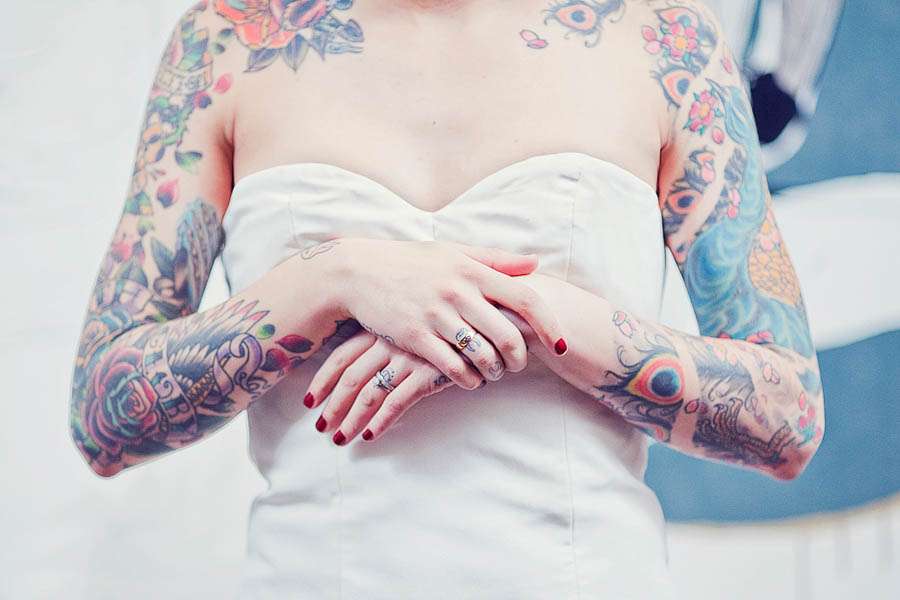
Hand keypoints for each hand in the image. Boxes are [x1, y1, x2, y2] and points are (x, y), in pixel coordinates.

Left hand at [304, 329, 459, 443]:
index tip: (309, 400)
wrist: (492, 316)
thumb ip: (396, 334)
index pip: (341, 355)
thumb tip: (373, 360)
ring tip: (340, 439)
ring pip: (369, 393)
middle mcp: (391, 340)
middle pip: (350, 377)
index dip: (323, 380)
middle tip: (321, 427)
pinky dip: (380, 421)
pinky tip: (370, 436)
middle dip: (332, 405)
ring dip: (351, 419)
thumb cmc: (456, 319)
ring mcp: (408, 356)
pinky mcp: (428, 372)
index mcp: (384, 325)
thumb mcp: (419, 320)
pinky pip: (396, 402)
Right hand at [328, 238, 567, 390]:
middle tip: (518, 365)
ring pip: (482, 355)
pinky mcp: (414, 335)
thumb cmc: (411, 261)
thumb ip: (496, 259)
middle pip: (508, 334)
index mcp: (473, 270)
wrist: (358, 271)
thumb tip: (535, 262)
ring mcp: (435, 314)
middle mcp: (458, 291)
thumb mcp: (454, 251)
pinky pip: (451, 366)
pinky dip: (467, 379)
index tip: (561, 345)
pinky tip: (470, 380)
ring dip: (494, 372)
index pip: (526, 299)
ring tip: (493, 374)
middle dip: (519, 358)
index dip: (549, 325)